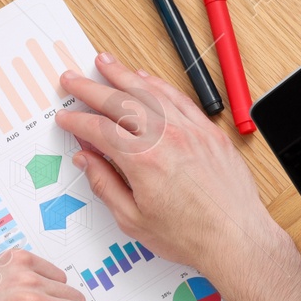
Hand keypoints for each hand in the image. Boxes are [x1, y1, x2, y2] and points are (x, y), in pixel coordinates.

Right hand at [57, 55, 283, 282]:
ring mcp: (192, 131)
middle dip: (92, 88)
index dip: (77, 121)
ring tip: (106, 63)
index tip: (64, 117)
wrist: (236, 236)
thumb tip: (86, 159)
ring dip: (125, 76)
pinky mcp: (210, 132)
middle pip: (122, 102)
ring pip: (152, 93)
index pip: (100, 129)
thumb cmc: (189, 235)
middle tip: (72, 78)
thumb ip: (105, 184)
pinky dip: (160, 85)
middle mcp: (168, 137)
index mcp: (144, 160)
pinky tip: (146, 79)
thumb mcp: (133, 219)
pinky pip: (180, 99)